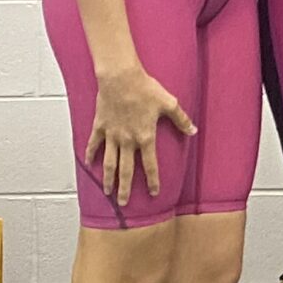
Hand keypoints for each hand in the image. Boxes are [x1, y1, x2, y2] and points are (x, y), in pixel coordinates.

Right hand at [84, 60, 194, 207]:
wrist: (120, 78)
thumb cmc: (145, 88)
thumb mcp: (169, 103)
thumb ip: (181, 119)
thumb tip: (193, 131)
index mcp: (145, 137)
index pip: (150, 165)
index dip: (152, 180)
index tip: (154, 193)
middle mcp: (127, 141)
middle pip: (126, 170)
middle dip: (125, 189)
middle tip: (124, 204)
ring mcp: (112, 135)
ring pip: (109, 163)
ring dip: (108, 179)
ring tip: (107, 192)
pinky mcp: (100, 126)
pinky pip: (93, 144)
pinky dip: (90, 155)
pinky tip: (89, 165)